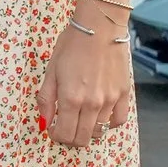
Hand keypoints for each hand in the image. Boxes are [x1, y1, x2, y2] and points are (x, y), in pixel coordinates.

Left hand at [38, 15, 135, 149]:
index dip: (56, 136)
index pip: (64, 134)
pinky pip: (118, 120)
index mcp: (70, 98)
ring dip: (88, 130)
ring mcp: (110, 100)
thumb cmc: (72, 45)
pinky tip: (100, 113)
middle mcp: (91, 104)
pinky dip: (108, 123)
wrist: (100, 27)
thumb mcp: (51, 70)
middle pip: (82, 139)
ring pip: (99, 132)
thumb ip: (46, 99)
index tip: (53, 128)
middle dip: (70, 137)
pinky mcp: (123, 94)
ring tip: (81, 117)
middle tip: (66, 126)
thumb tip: (44, 122)